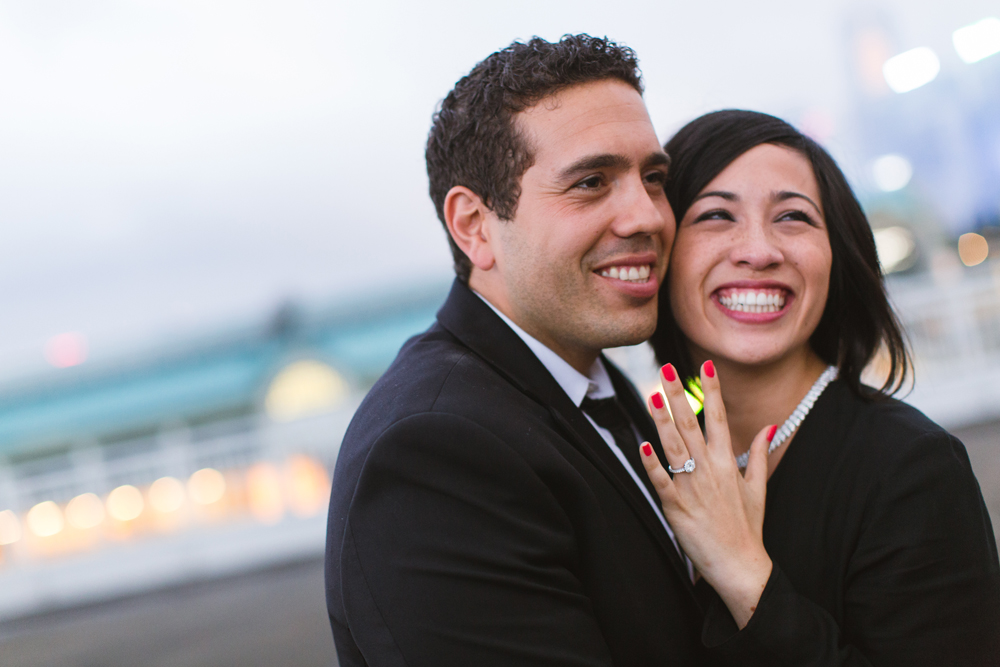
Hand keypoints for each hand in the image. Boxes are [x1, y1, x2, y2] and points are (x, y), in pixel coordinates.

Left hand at [640, 360, 774, 627]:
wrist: (740, 566)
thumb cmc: (747, 527)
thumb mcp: (758, 488)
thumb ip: (758, 454)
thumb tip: (768, 427)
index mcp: (728, 462)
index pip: (718, 417)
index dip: (712, 390)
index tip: (706, 365)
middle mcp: (709, 469)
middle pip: (690, 424)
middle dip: (679, 395)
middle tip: (667, 369)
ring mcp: (692, 486)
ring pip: (673, 447)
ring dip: (662, 421)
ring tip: (652, 395)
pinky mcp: (675, 506)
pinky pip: (661, 480)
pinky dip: (651, 463)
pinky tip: (642, 444)